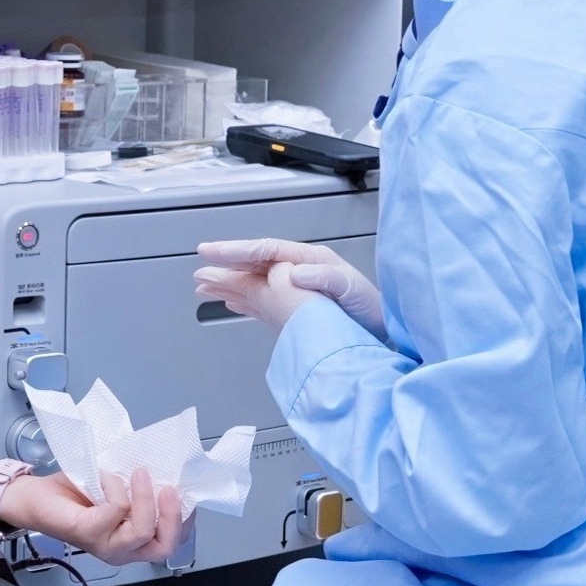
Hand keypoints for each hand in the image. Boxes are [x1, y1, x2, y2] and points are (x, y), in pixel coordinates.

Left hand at [1, 468, 183, 565]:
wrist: (34, 497)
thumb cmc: (73, 494)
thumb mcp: (116, 488)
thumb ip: (139, 488)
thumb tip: (165, 470)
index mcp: (132, 542)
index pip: (171, 543)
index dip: (185, 521)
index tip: (185, 491)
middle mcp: (121, 550)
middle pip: (164, 547)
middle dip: (173, 517)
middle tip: (169, 487)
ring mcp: (104, 545)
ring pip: (142, 532)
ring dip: (146, 498)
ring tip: (140, 474)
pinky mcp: (88, 533)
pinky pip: (116, 510)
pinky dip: (115, 487)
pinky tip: (105, 476)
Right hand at [198, 238, 386, 338]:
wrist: (385, 334)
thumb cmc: (373, 309)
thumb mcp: (350, 287)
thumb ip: (324, 277)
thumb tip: (292, 270)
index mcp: (309, 261)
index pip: (265, 251)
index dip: (236, 251)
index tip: (213, 253)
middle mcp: (299, 272)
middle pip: (254, 265)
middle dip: (225, 267)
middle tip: (200, 271)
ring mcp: (295, 290)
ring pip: (254, 283)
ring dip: (229, 284)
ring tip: (204, 287)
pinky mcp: (295, 310)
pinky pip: (261, 301)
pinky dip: (243, 301)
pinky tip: (231, 302)